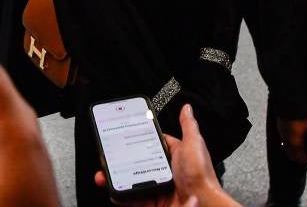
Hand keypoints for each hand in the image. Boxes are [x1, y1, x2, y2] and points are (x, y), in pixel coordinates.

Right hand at [94, 104, 238, 206]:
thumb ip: (188, 126)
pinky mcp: (152, 203)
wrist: (202, 204)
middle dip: (121, 161)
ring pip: (132, 181)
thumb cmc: (201, 175)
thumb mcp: (193, 144)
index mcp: (174, 157)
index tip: (122, 136)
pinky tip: (113, 191)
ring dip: (116, 177)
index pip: (152, 145)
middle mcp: (165, 172)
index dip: (137, 141)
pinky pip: (133, 200)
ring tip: (103, 174)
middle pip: (137, 164)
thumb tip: (186, 108)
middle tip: (108, 156)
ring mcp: (157, 188)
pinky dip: (121, 197)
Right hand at [277, 115, 306, 164]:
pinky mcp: (280, 127)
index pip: (299, 157)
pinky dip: (291, 144)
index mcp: (294, 142)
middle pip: (291, 154)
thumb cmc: (303, 114)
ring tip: (305, 147)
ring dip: (296, 151)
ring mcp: (282, 133)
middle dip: (301, 157)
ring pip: (287, 147)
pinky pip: (285, 140)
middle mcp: (286, 139)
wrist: (290, 99)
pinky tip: (298, 139)